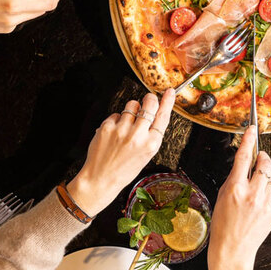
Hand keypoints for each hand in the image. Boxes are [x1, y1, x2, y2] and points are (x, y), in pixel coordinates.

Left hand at [68, 90, 175, 216]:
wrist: (101, 178)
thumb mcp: (146, 155)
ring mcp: (121, 130)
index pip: (163, 116)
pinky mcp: (107, 126)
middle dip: (149, 99)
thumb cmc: (124, 169)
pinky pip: (116, 114)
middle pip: (149, 104)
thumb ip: (150, 135)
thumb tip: (153, 111)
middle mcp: (138, 135)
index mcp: (151, 144)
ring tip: (127, 125)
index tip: (169, 91)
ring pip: (132, 105)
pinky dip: (116, 120)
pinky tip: (114, 133)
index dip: (167, 101)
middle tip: (147, 100)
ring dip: (131, 110)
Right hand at [207, 130, 270, 269]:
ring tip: (255, 194)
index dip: (248, 140)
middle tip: (261, 159)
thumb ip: (234, 180)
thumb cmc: (222, 225)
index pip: (243, 157)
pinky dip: (267, 199)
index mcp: (234, 188)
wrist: (232, 250)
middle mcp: (252, 194)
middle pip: (265, 165)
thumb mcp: (221, 196)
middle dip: (264, 159)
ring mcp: (265, 204)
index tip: (252, 129)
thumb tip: (246, 167)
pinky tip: (258, 210)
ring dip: (266, 182)